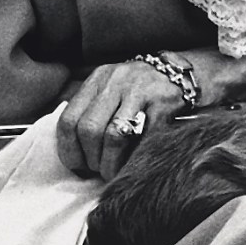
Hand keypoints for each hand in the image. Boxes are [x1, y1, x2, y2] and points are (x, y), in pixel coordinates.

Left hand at [56, 60, 183, 181]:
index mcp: (98, 78)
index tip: (78, 165)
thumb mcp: (109, 88)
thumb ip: (90, 111)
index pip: (68, 120)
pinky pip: (142, 139)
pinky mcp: (162, 104)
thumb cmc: (137, 88)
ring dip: (110, 163)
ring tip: (113, 172)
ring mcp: (140, 91)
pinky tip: (131, 164)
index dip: (69, 150)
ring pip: (113, 135)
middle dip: (91, 159)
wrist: (177, 72)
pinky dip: (133, 158)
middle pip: (89, 129)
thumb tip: (74, 154)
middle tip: (99, 170)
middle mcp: (116, 81)